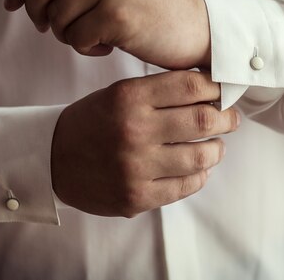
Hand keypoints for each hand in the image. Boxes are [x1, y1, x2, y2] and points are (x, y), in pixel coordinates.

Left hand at [4, 0, 210, 69]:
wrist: (193, 24)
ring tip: (88, 34)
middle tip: (45, 26)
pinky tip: (105, 46)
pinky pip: (74, 37)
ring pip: (55, 13)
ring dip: (63, 33)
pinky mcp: (118, 14)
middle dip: (34, 10)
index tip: (13, 3)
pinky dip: (84, 48)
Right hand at [51, 71, 239, 217]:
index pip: (191, 85)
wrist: (53, 159)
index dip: (217, 87)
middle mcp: (134, 130)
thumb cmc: (94, 121)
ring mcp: (136, 167)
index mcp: (129, 97)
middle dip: (227, 118)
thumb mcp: (120, 94)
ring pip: (201, 156)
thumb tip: (212, 89)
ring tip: (216, 146)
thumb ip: (161, 91)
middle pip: (204, 120)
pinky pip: (186, 186)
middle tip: (231, 118)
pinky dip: (200, 175)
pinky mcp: (136, 197)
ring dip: (217, 149)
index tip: (225, 91)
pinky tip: (198, 168)